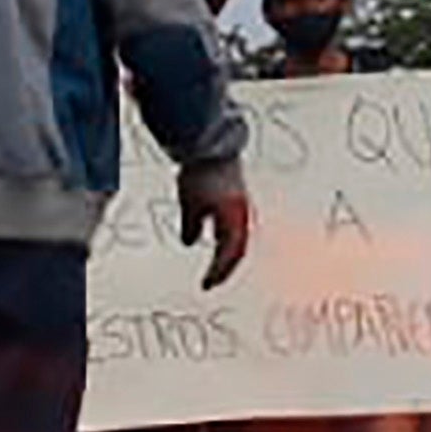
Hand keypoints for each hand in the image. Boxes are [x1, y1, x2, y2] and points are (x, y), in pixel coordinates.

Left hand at [182, 162, 254, 288]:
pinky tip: (217, 238)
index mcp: (234, 222)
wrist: (213, 146)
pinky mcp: (236, 199)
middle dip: (225, 268)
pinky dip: (226, 238)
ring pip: (237, 239)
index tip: (206, 285)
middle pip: (236, 251)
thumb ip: (191, 225)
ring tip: (217, 266)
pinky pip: (234, 226)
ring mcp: (241, 208)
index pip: (229, 256)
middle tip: (212, 281)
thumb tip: (189, 241)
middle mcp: (242, 217)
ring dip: (227, 254)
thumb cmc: (203, 173)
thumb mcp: (191, 203)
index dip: (218, 273)